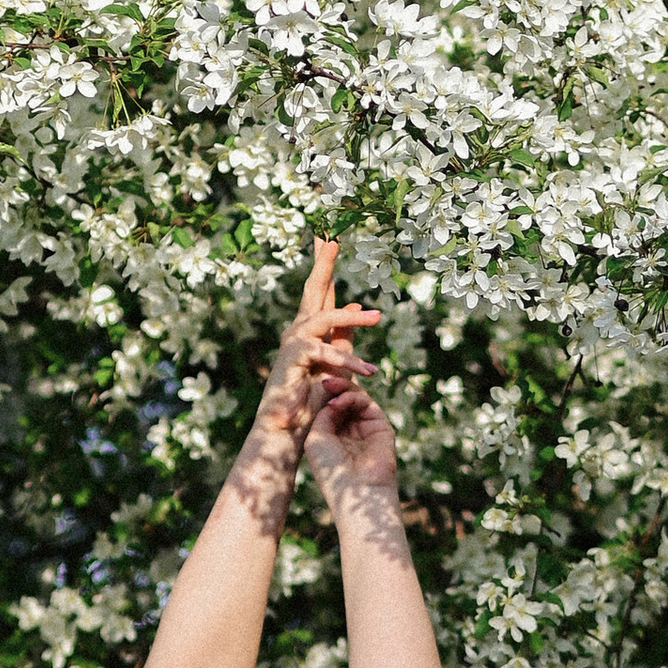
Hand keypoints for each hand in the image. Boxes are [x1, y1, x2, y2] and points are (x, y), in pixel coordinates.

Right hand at [249, 238, 378, 460]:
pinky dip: (347, 361)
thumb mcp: (339, 363)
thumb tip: (360, 306)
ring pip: (323, 318)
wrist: (289, 429)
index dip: (324, 266)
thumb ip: (346, 335)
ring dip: (352, 319)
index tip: (327, 239)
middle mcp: (298, 330)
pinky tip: (366, 371)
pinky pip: (324, 352)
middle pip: (312, 291)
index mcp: (310, 329)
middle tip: (330, 238)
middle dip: (322, 264)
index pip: (319, 292)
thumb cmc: (313, 398)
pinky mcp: (293, 359)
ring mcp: (293, 343)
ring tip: (378, 317)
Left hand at [306, 376, 399, 504]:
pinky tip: (339, 402)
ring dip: (342, 389)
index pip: (330, 408)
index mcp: (334, 436)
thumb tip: (332, 396)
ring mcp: (367, 428)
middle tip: (322, 380)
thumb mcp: (317, 437)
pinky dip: (352, 398)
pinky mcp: (381, 426)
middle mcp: (352, 431)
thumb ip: (324, 413)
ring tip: (328, 387)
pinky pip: (367, 404)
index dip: (322, 396)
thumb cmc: (331, 469)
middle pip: (344, 399)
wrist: (354, 489)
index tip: (308, 387)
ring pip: (356, 398)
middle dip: (333, 388)